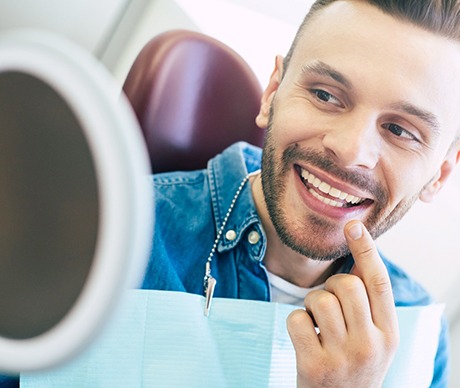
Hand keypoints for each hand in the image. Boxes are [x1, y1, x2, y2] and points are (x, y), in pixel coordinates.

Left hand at [287, 221, 398, 387]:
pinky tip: (305, 337)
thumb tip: (357, 253)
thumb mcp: (375, 338)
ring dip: (312, 304)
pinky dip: (296, 321)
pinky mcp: (314, 365)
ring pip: (320, 299)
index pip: (379, 283)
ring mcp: (342, 357)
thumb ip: (370, 305)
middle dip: (331, 285)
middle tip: (329, 303)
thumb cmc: (354, 364)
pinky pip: (297, 318)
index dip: (366, 250)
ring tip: (318, 324)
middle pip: (346, 285)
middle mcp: (370, 345)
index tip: (353, 225)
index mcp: (389, 334)